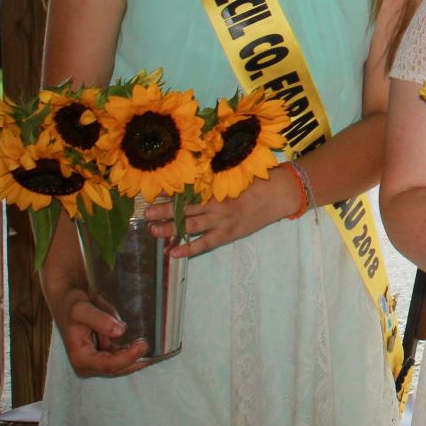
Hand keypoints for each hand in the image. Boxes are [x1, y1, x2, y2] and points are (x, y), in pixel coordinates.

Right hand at [48, 281, 151, 376]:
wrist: (69, 298)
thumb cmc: (72, 304)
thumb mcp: (81, 309)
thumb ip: (99, 320)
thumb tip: (119, 331)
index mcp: (80, 357)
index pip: (109, 365)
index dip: (127, 358)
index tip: (143, 345)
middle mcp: (87, 364)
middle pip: (117, 368)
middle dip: (135, 360)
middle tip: (154, 345)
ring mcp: (96, 360)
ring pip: (122, 364)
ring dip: (136, 357)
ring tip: (152, 343)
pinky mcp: (104, 352)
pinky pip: (122, 356)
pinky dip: (133, 351)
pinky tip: (143, 342)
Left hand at [147, 176, 292, 258]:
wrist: (279, 194)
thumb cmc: (257, 180)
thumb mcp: (235, 173)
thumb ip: (216, 176)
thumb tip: (193, 173)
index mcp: (216, 188)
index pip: (188, 191)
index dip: (170, 193)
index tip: (154, 192)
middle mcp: (215, 204)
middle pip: (185, 209)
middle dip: (164, 211)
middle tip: (146, 213)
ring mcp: (221, 220)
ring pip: (190, 225)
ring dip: (170, 229)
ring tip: (153, 230)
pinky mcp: (227, 233)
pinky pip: (204, 243)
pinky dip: (188, 248)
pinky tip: (173, 252)